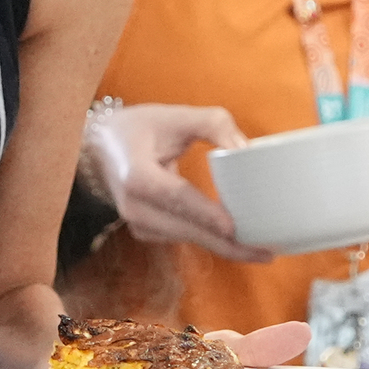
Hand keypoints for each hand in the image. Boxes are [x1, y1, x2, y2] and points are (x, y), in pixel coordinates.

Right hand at [87, 102, 269, 262]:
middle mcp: (134, 206)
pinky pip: (183, 238)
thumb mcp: (175, 116)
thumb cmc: (140, 129)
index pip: (175, 197)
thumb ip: (213, 124)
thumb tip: (246, 150)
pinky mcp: (146, 231)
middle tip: (267, 251)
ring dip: (224, 247)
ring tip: (263, 250)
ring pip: (187, 238)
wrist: (100, 147)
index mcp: (137, 175)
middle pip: (186, 229)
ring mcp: (138, 223)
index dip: (205, 214)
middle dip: (228, 244)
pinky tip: (239, 243)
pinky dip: (210, 240)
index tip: (233, 228)